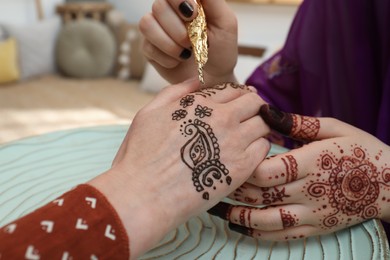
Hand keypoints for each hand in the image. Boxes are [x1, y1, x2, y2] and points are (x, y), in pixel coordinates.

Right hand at [90, 80, 269, 257]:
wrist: (144, 194)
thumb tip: (196, 81)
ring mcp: (234, 142)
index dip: (238, 95)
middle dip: (254, 106)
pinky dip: (259, 148)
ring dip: (259, 126)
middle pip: (255, 102)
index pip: (233, 89)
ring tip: (249, 137)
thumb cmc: (140, 156)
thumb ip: (174, 93)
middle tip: (248, 118)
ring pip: (264, 123)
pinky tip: (247, 155)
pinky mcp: (241, 167)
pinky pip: (264, 148)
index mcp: (200, 103)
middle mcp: (221, 118)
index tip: (238, 104)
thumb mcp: (149, 113)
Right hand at [139, 0, 237, 85]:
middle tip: (193, 42)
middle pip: (158, 6)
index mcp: (186, 1)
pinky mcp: (148, 48)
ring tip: (187, 53)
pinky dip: (167, 58)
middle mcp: (168, 11)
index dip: (179, 0)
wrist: (214, 80)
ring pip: (147, 24)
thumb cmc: (222, 51)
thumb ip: (212, 0)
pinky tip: (178, 61)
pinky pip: (148, 46)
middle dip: (178, 29)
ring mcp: (156, 29)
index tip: (192, 15)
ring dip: (170, 44)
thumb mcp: (225, 23)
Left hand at [209, 104, 389, 240]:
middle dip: (234, 188)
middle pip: (261, 194)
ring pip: (267, 220)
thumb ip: (297, 123)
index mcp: (312, 162)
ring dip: (238, 216)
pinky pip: (282, 235)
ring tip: (217, 209)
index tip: (230, 157)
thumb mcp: (333, 128)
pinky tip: (240, 227)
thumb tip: (265, 111)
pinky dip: (258, 233)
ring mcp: (312, 213)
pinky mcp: (315, 228)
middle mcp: (310, 191)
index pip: (268, 170)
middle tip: (211, 181)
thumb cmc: (360, 150)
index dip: (245, 166)